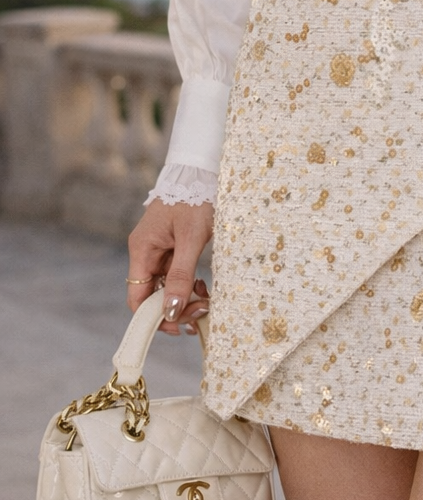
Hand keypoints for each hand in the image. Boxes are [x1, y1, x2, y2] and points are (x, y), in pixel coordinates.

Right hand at [126, 199, 214, 334]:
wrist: (203, 173)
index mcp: (142, 250)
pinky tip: (204, 287)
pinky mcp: (173, 248)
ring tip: (207, 300)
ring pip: (167, 287)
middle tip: (202, 312)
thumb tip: (172, 311)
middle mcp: (146, 252)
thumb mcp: (192, 239)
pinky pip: (176, 275)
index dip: (154, 318)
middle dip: (175, 309)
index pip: (137, 297)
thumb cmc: (195, 200)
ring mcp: (159, 250)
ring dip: (185, 298)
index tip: (179, 326)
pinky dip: (189, 285)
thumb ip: (181, 275)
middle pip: (152, 295)